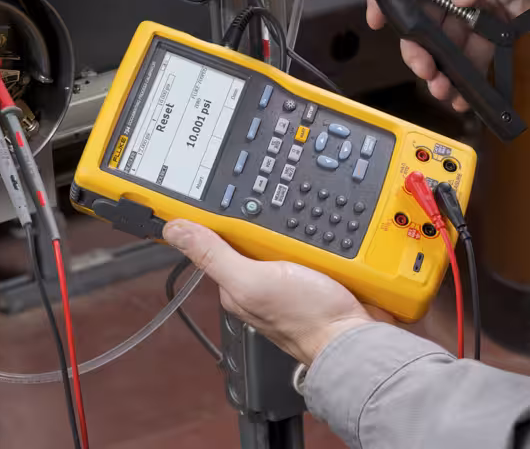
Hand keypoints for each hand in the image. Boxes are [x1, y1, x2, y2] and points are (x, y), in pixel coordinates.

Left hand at [163, 219, 373, 365]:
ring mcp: (286, 272)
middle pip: (249, 232)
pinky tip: (313, 228)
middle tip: (270, 202)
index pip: (215, 239)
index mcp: (234, 281)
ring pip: (278, 233)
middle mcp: (257, 277)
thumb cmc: (306, 319)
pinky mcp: (312, 268)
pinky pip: (305, 240)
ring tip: (295, 214)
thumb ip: (214, 256)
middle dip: (258, 217)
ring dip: (286, 223)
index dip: (215, 215)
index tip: (218, 192)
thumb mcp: (252, 282)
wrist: (358, 339)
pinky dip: (309, 233)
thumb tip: (174, 231)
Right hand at [368, 0, 529, 110]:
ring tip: (444, 88)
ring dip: (442, 67)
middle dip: (420, 47)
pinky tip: (464, 90)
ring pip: (448, 40)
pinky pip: (476, 50)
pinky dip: (468, 73)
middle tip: (425, 68)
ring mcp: (479, 2)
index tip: (379, 19)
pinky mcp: (498, 22)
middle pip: (424, 16)